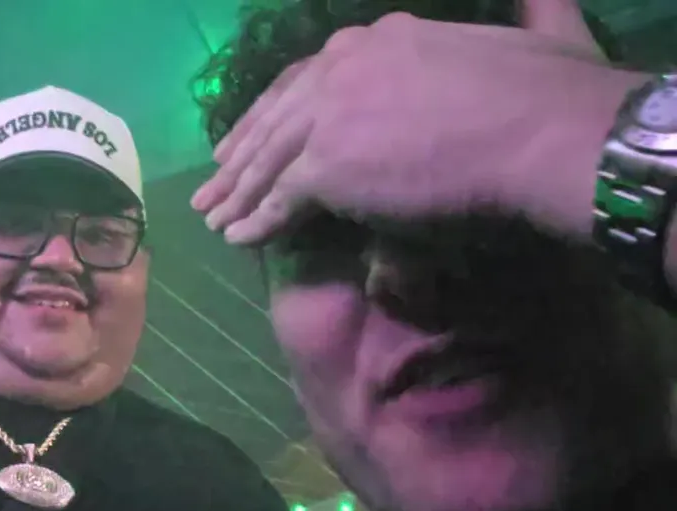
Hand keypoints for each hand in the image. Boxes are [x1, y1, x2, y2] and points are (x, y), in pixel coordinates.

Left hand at [191, 0, 635, 245]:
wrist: (539, 128)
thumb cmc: (544, 93)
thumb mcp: (522, 39)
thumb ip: (513, 26)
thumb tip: (547, 2)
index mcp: (380, 39)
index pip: (308, 77)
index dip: (277, 109)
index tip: (257, 132)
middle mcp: (343, 67)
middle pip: (276, 116)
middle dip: (241, 152)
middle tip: (215, 180)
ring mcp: (328, 114)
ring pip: (268, 159)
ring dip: (237, 192)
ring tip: (213, 217)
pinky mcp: (326, 164)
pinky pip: (280, 198)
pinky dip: (256, 221)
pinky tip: (239, 237)